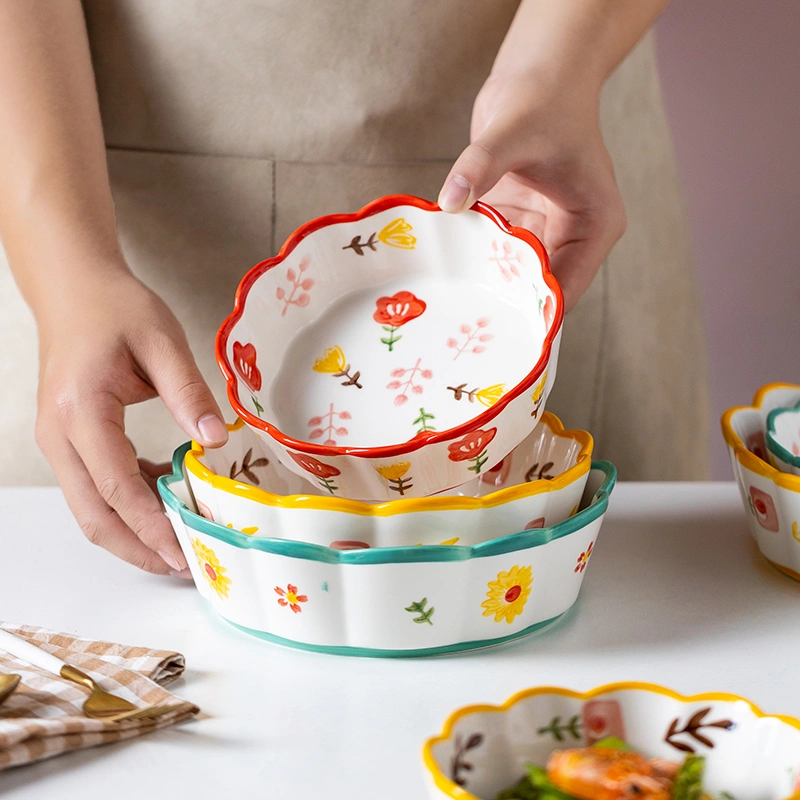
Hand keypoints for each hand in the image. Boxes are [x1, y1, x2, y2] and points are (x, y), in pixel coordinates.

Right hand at [34, 267, 227, 574]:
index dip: (150, 524)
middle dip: (138, 547)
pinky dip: (128, 504)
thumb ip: (189, 392)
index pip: (115, 485)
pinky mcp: (70, 441)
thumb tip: (215, 440)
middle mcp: (60, 435)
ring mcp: (60, 441)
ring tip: (182, 544)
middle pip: (93, 514)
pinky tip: (166, 499)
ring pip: (90, 508)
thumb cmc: (116, 308)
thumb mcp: (161, 341)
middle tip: (185, 566)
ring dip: (132, 533)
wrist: (74, 290)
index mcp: (81, 410)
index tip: (184, 551)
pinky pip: (95, 487)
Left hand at [438, 70, 625, 310]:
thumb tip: (449, 202)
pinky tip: (446, 280)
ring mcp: (543, 229)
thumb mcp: (512, 133)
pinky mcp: (517, 220)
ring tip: (454, 315)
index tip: (502, 335)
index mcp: (594, 225)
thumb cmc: (543, 99)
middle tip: (470, 332)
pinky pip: (493, 250)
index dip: (536, 314)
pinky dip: (473, 260)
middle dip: (507, 308)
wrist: (538, 72)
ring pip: (513, 274)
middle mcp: (572, 235)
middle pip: (539, 288)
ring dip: (486, 287)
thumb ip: (480, 166)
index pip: (567, 286)